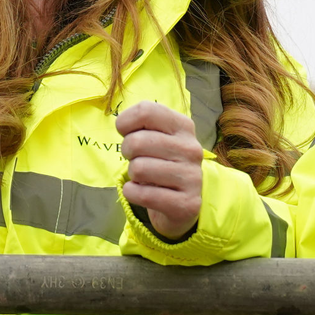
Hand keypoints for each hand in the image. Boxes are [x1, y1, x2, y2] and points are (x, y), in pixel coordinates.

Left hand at [116, 100, 204, 241]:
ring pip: (138, 169)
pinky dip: (132, 193)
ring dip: (132, 175)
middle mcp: (191, 149)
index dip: (126, 122)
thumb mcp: (159, 137)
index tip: (126, 133)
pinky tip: (142, 192)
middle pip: (137, 141)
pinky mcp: (186, 204)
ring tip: (144, 177)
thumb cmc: (163, 163)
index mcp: (184, 126)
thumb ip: (143, 124)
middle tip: (136, 158)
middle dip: (127, 152)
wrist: (184, 202)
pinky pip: (141, 194)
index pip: (146, 111)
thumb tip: (123, 124)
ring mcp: (191, 177)